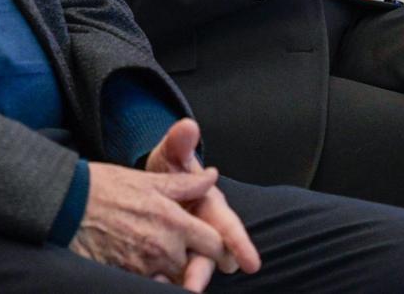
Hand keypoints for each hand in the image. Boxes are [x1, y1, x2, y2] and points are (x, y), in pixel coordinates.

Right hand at [68, 162, 229, 287]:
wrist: (65, 204)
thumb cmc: (104, 187)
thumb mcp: (147, 180)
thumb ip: (185, 184)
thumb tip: (212, 177)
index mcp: (174, 221)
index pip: (215, 244)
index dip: (219, 246)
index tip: (214, 245)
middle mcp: (163, 248)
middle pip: (195, 267)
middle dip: (193, 262)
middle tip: (185, 253)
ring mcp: (144, 267)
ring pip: (173, 280)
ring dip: (170, 272)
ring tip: (156, 256)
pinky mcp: (125, 277)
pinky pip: (148, 286)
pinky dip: (150, 280)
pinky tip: (140, 266)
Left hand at [143, 120, 260, 288]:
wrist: (154, 183)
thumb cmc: (170, 169)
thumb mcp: (172, 156)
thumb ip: (180, 144)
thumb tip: (188, 126)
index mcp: (212, 206)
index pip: (228, 226)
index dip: (239, 244)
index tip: (250, 264)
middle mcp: (206, 229)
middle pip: (211, 254)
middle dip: (204, 271)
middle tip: (195, 287)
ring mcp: (190, 245)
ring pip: (193, 267)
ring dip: (187, 279)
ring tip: (179, 291)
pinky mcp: (173, 256)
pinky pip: (173, 271)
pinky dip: (168, 277)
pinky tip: (156, 284)